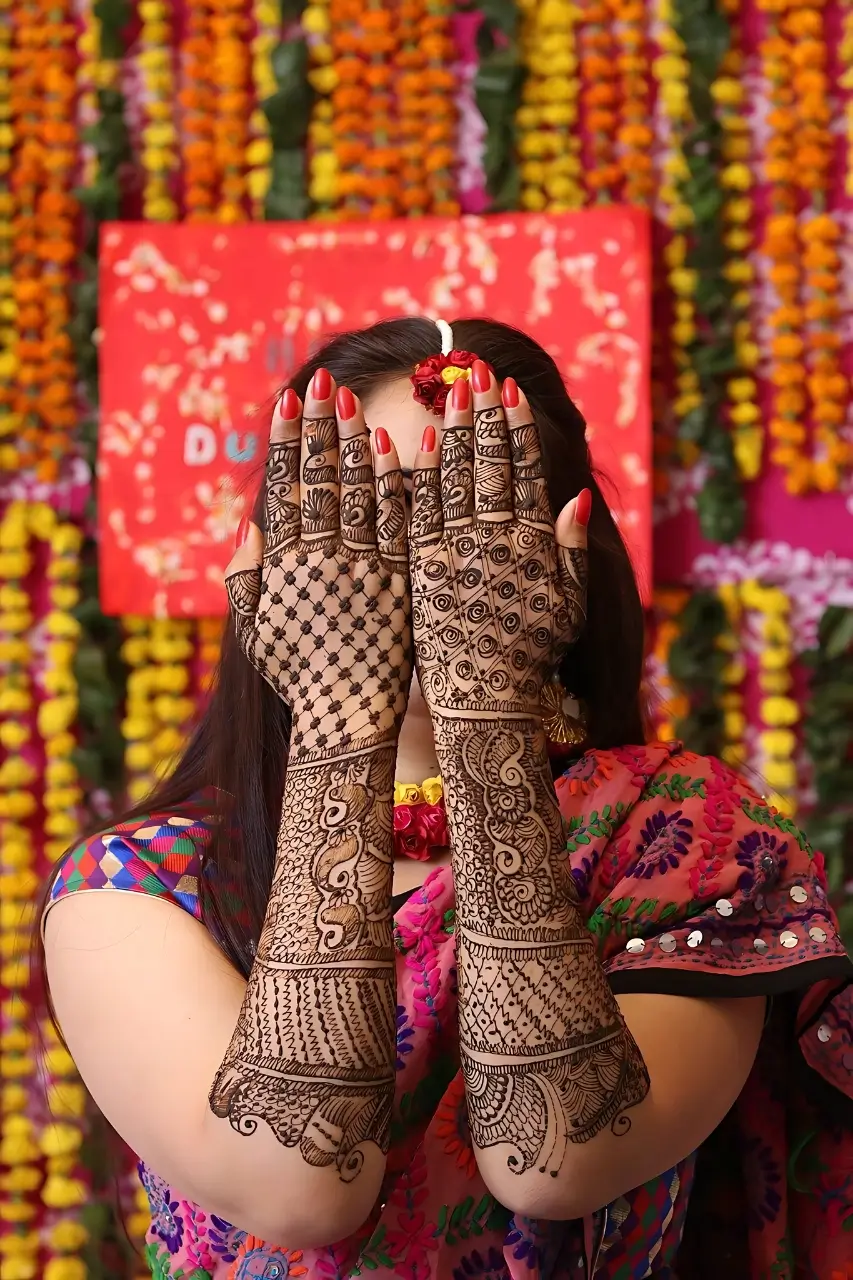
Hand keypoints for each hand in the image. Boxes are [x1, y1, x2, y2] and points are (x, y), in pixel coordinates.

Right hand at [224, 372, 411, 756]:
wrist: (348, 718)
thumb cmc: (299, 677)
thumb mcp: (257, 631)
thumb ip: (246, 578)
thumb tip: (249, 525)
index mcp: (286, 567)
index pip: (285, 491)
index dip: (284, 443)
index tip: (286, 401)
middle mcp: (323, 560)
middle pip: (322, 480)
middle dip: (320, 426)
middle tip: (321, 380)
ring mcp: (364, 568)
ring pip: (360, 493)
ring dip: (355, 442)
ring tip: (352, 399)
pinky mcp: (400, 582)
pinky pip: (398, 524)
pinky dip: (394, 484)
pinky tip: (393, 446)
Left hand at [409, 363, 587, 718]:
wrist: (484, 704)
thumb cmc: (531, 657)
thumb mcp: (569, 606)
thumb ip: (572, 548)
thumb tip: (580, 492)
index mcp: (532, 543)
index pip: (525, 470)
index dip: (518, 426)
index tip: (510, 389)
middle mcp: (494, 540)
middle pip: (488, 463)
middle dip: (483, 412)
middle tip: (479, 368)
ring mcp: (455, 553)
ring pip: (453, 479)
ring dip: (452, 429)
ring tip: (450, 388)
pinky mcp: (420, 570)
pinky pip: (417, 513)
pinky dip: (416, 476)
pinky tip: (411, 440)